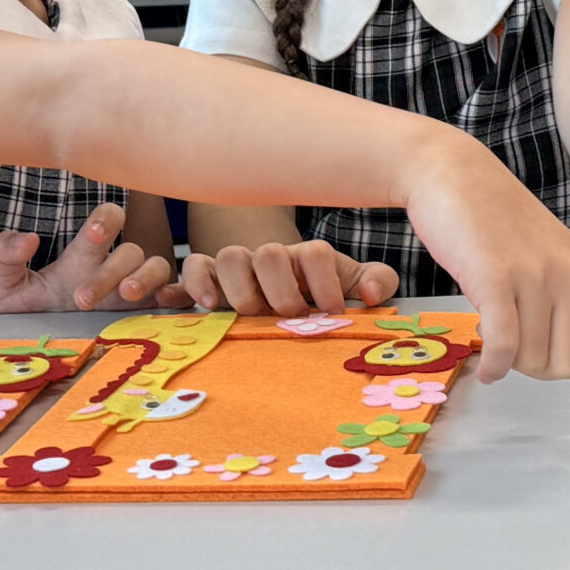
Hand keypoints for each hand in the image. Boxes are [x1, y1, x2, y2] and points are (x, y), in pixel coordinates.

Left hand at [0, 201, 181, 313]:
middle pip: (131, 251)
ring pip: (159, 267)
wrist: (34, 356)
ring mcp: (134, 291)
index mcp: (84, 256)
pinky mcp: (148, 315)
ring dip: (145, 278)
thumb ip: (4, 256)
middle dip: (110, 272)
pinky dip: (179, 294)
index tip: (96, 235)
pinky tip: (164, 303)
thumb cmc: (24, 315)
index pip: (109, 218)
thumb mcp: (4, 287)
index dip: (108, 220)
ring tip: (125, 296)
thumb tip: (28, 238)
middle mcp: (114, 269)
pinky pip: (177, 296)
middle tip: (81, 300)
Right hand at [177, 238, 397, 315]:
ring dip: (241, 288)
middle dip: (281, 290)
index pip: (315, 253)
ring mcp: (241, 268)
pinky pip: (194, 269)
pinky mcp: (211, 281)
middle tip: (290, 316)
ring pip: (230, 256)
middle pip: (270, 253)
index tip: (330, 311)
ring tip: (251, 314)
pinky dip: (192, 283)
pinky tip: (201, 305)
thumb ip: (376, 281)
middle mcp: (273, 257)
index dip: (324, 284)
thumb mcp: (353, 287)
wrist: (290, 299)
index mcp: (308, 258)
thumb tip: (368, 295)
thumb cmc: (321, 295)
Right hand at [399, 137, 569, 417]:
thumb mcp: (551, 258)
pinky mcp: (496, 280)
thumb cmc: (498, 224)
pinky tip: (485, 366)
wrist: (456, 173)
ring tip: (494, 322)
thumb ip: (569, 301)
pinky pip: (504, 350)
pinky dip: (494, 367)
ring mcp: (537, 277)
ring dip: (510, 360)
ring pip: (534, 362)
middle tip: (514, 336)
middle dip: (539, 366)